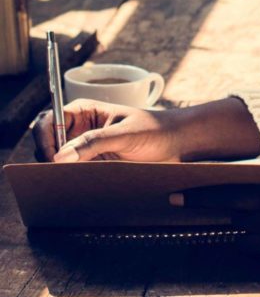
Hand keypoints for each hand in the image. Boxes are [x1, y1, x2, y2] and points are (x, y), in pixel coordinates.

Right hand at [33, 97, 259, 163]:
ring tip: (68, 180)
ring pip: (60, 160)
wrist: (179, 143)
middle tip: (56, 173)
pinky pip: (75, 172)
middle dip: (47, 156)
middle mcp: (81, 128)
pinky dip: (72, 178)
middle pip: (49, 142)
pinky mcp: (96, 164)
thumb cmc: (156, 129)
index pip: (49, 121)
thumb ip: (93, 143)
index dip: (43, 137)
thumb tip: (60, 157)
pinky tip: (79, 185)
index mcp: (84, 111)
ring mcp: (87, 148)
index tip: (50, 156)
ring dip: (59, 170)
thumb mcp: (124, 134)